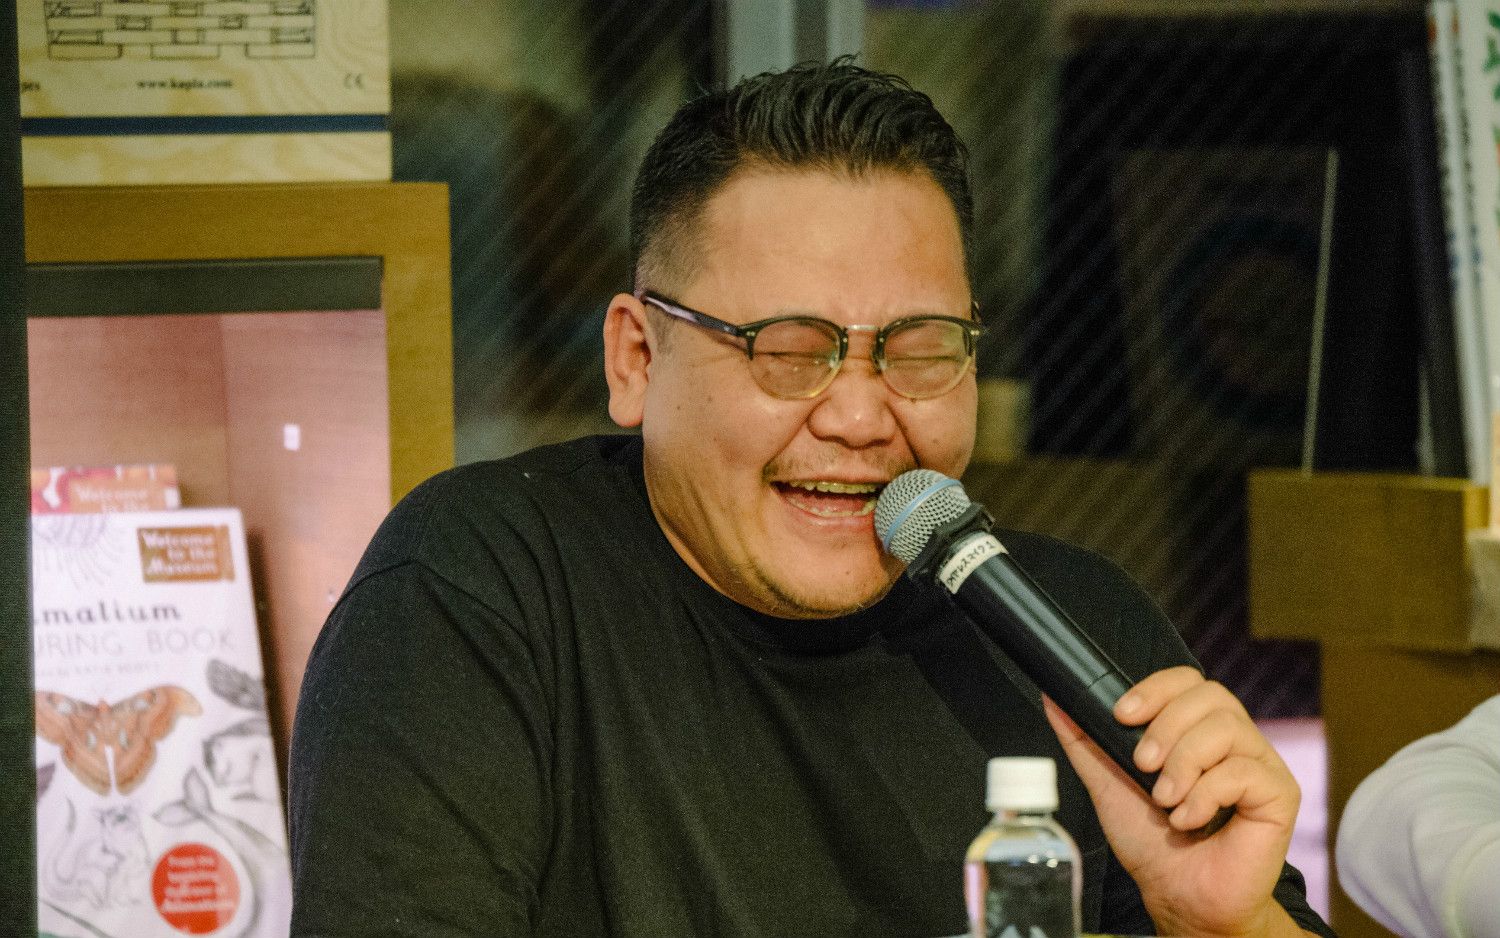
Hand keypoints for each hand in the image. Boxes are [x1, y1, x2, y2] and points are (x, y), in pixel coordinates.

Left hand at [1043, 666, 1307, 937]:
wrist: (1179, 896)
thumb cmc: (1152, 841)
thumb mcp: (1107, 782)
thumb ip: (1084, 739)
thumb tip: (1053, 697)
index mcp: (1198, 730)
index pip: (1187, 681)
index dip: (1155, 689)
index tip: (1121, 715)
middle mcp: (1234, 739)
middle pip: (1210, 695)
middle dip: (1165, 727)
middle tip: (1142, 766)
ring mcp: (1260, 763)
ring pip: (1226, 728)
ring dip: (1183, 764)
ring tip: (1165, 800)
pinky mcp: (1280, 793)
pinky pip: (1243, 771)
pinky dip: (1205, 795)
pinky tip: (1189, 819)